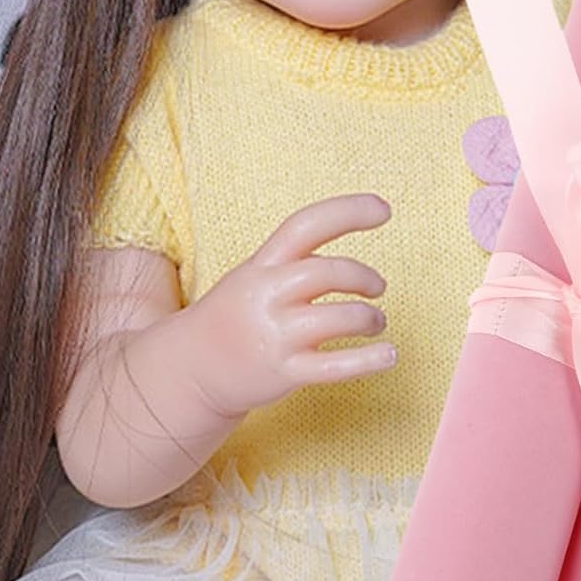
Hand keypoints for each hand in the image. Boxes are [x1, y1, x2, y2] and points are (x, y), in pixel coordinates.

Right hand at [183, 193, 393, 419]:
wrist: (190, 370)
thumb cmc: (234, 317)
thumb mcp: (253, 278)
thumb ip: (295, 265)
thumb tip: (350, 267)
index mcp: (261, 265)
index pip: (305, 226)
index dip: (347, 211)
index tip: (384, 208)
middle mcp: (267, 296)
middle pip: (328, 272)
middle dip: (363, 276)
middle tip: (378, 287)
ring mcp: (275, 336)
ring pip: (340, 318)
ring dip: (369, 318)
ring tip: (375, 322)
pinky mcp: (285, 372)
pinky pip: (337, 366)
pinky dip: (370, 360)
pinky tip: (389, 354)